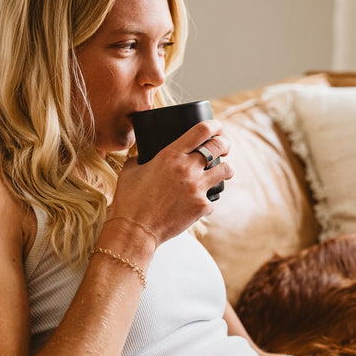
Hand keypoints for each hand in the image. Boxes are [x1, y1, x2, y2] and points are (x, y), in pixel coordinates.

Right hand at [110, 119, 233, 242]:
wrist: (136, 230)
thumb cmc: (129, 200)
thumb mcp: (131, 170)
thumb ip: (140, 157)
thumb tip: (143, 154)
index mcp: (170, 155)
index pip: (201, 130)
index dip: (214, 125)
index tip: (217, 127)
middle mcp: (187, 168)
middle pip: (218, 146)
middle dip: (225, 144)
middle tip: (224, 147)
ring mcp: (197, 188)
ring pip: (225, 170)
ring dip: (226, 169)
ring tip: (223, 171)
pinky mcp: (202, 207)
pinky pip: (212, 199)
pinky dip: (206, 200)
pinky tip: (198, 203)